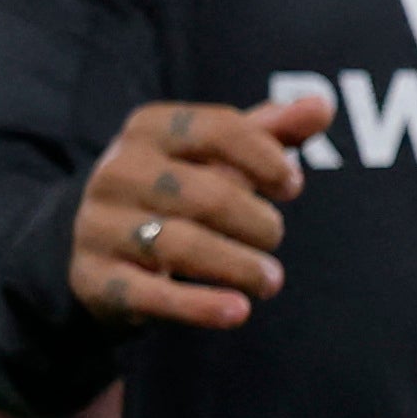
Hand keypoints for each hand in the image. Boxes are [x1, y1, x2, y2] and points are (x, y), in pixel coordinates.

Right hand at [68, 94, 331, 329]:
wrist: (95, 242)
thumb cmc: (176, 186)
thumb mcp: (217, 154)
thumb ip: (270, 131)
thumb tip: (322, 106)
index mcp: (149, 129)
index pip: (218, 130)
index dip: (266, 158)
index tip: (293, 186)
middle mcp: (116, 172)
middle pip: (206, 195)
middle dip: (256, 222)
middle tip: (274, 237)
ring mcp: (98, 225)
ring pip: (180, 245)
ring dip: (239, 266)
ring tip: (271, 280)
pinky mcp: (94, 278)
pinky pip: (151, 294)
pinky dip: (199, 306)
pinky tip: (237, 311)